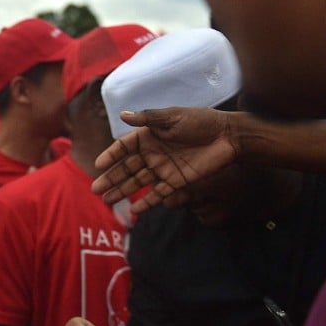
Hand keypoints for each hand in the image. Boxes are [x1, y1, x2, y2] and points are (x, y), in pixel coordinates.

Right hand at [91, 107, 237, 214]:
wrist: (229, 136)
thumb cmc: (201, 122)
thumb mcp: (172, 117)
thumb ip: (148, 119)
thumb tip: (122, 115)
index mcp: (149, 136)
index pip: (124, 147)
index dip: (111, 156)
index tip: (99, 165)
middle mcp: (153, 153)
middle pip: (127, 168)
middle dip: (111, 178)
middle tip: (96, 189)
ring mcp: (164, 168)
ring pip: (138, 182)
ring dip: (123, 191)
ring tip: (107, 201)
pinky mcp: (177, 181)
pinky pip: (158, 194)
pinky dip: (147, 202)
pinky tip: (135, 210)